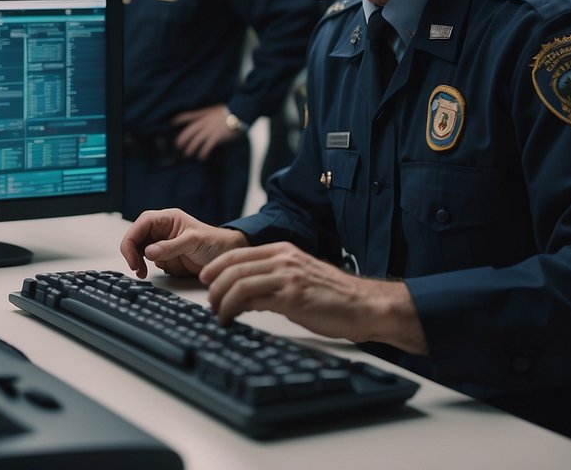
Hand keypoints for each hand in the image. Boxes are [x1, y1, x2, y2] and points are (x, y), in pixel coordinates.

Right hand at [120, 208, 249, 278]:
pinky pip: (149, 261)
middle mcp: (162, 230)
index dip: (132, 240)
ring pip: (140, 250)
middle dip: (132, 252)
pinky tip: (152, 271)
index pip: (141, 224)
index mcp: (167, 219)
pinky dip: (147, 267)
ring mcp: (162, 244)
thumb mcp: (193, 242)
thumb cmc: (215, 242)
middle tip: (136, 268)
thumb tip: (148, 252)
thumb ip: (171, 246)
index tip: (132, 258)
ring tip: (143, 272)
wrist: (228, 255)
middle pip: (136, 237)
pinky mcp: (165, 257)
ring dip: (138, 261)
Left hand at [171, 104, 240, 159]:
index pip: (187, 115)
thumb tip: (208, 118)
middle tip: (177, 146)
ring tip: (187, 154)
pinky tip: (202, 157)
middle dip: (182, 139)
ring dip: (190, 148)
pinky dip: (203, 153)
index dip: (178, 119)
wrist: (239, 113)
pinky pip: (207, 146)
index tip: (171, 123)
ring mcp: (209, 130)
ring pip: (195, 141)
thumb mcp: (216, 109)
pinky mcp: (216, 137)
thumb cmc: (231, 110)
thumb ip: (209, 114)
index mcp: (203, 114)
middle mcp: (204, 122)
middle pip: (189, 131)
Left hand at [199, 242, 428, 354]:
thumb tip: (246, 294)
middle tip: (209, 302)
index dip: (216, 266)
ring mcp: (287, 276)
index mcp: (284, 250)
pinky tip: (231, 319)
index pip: (238, 253)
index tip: (206, 279)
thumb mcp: (300, 277)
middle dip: (214, 285)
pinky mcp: (292, 297)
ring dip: (221, 300)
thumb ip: (274, 278)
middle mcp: (283, 259)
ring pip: (238, 281)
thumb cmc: (335, 296)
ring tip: (218, 314)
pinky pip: (251, 299)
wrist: (364, 305)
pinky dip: (233, 309)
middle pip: (233, 266)